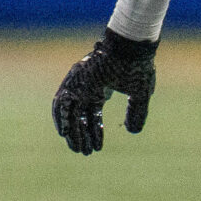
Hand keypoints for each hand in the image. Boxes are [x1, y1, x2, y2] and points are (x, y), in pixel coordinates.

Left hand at [52, 30, 157, 153]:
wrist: (131, 47)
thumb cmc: (137, 67)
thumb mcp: (139, 95)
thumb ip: (136, 113)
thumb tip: (132, 132)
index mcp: (100, 89)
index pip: (93, 115)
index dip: (94, 132)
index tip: (96, 148)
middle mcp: (86, 87)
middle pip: (78, 116)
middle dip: (80, 135)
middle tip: (82, 152)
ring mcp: (78, 83)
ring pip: (69, 112)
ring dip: (71, 130)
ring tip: (76, 148)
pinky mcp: (74, 80)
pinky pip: (62, 101)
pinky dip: (61, 117)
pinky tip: (64, 133)